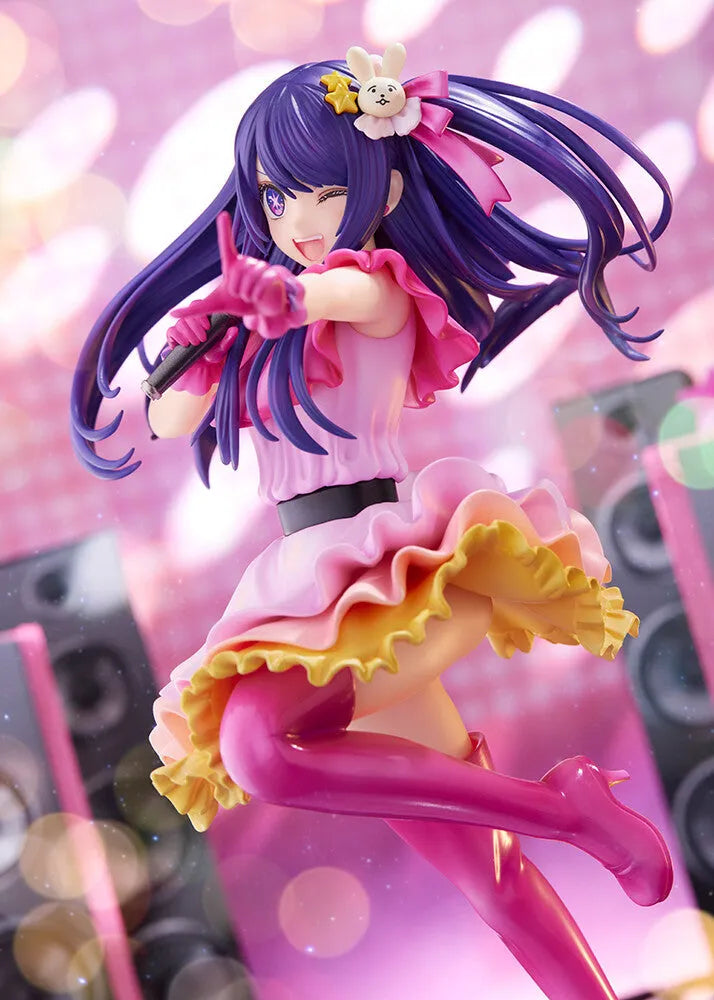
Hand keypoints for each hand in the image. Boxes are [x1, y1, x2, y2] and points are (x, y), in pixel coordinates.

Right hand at [166, 311, 239, 363]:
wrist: (200, 366)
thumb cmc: (212, 353)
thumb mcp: (221, 349)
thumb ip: (228, 340)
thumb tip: (235, 330)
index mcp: (202, 318)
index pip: (199, 307)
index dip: (201, 316)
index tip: (207, 327)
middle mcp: (190, 321)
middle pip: (189, 315)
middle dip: (195, 327)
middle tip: (202, 339)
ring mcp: (181, 327)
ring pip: (180, 323)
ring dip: (188, 333)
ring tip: (195, 344)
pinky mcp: (173, 336)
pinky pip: (171, 331)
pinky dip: (177, 337)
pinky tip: (185, 344)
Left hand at [171, 212, 306, 338]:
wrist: (262, 312)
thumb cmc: (238, 303)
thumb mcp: (215, 306)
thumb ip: (194, 310)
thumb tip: (172, 314)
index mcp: (232, 264)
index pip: (226, 245)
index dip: (224, 230)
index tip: (222, 215)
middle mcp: (246, 261)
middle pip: (237, 273)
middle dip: (238, 290)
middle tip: (242, 295)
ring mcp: (261, 266)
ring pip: (250, 279)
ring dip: (249, 294)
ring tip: (252, 297)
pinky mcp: (273, 274)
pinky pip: (263, 284)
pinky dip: (259, 296)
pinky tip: (261, 299)